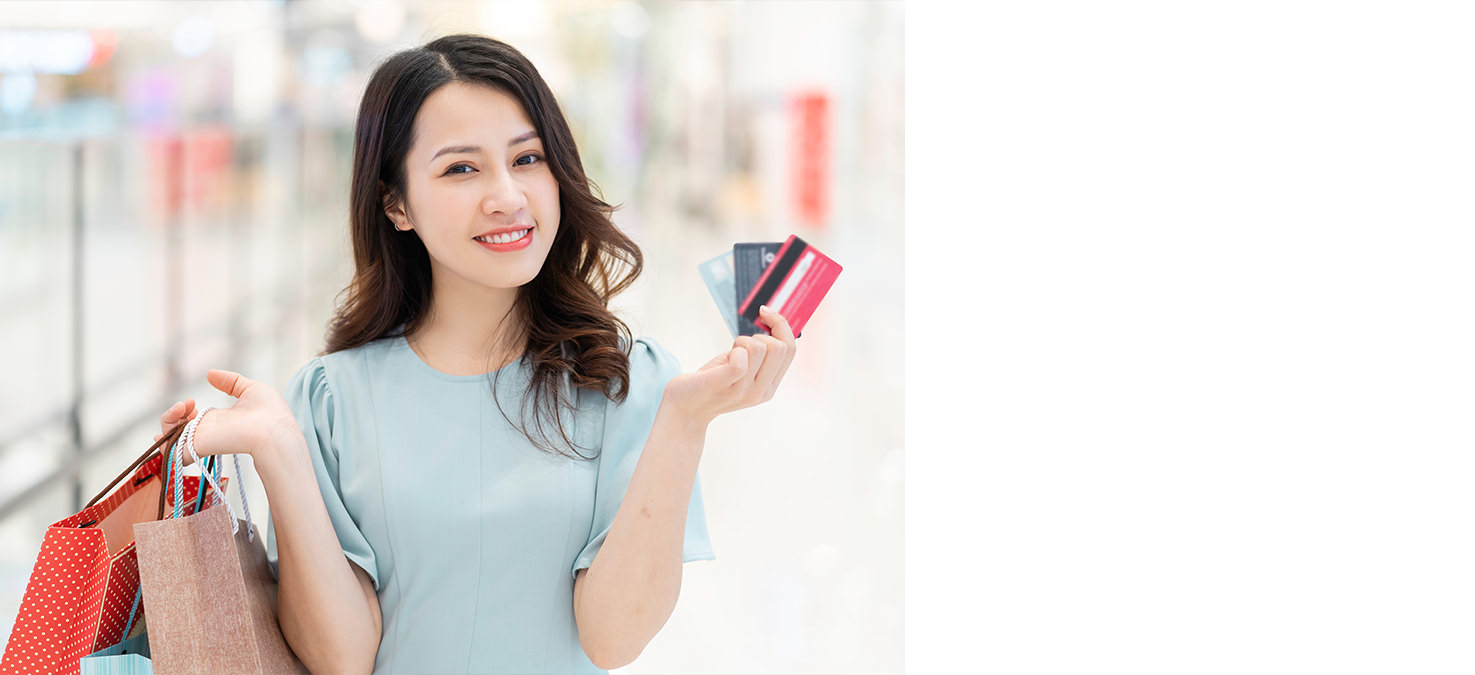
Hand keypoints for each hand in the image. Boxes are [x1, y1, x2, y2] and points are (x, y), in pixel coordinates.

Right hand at [153, 369, 297, 465]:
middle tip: (188, 403)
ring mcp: (201, 441)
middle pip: (176, 430)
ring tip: (183, 408)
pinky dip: (164, 440)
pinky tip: (178, 418)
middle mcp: (207, 432)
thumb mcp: (250, 389)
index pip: (192, 422)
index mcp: (218, 421)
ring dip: (167, 420)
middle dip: (173, 413)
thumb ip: (231, 382)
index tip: (191, 401)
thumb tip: (210, 374)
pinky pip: (170, 453)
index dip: (184, 412)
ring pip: (168, 439)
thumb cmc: (269, 413)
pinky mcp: (196, 448)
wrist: (272, 430)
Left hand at [664, 305, 797, 424]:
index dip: (781, 325)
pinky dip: (732, 350)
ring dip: (741, 341)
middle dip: (759, 334)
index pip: (791, 349)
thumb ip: (761, 353)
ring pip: (759, 347)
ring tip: (729, 356)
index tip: (764, 313)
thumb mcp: (744, 367)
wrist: (685, 407)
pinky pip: (741, 357)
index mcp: (770, 386)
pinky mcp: (727, 384)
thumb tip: (773, 317)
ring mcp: (745, 391)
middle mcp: (762, 391)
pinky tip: (723, 361)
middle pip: (779, 346)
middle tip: (739, 345)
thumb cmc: (713, 380)